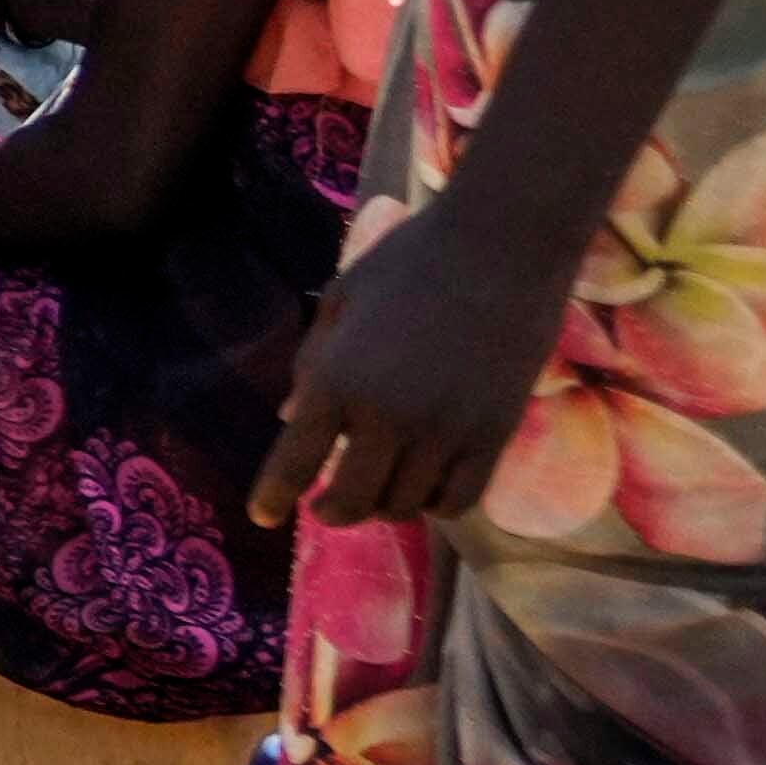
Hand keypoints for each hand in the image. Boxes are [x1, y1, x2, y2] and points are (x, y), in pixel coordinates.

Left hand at [256, 167, 597, 535]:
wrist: (503, 248)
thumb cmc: (411, 261)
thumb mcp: (342, 301)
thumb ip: (313, 362)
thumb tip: (289, 418)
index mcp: (339, 380)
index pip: (296, 460)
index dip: (273, 495)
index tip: (262, 516)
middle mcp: (389, 417)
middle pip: (354, 501)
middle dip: (333, 510)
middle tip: (327, 505)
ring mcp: (446, 432)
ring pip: (406, 505)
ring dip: (385, 505)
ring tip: (378, 486)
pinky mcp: (496, 437)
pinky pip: (459, 500)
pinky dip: (435, 504)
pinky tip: (425, 486)